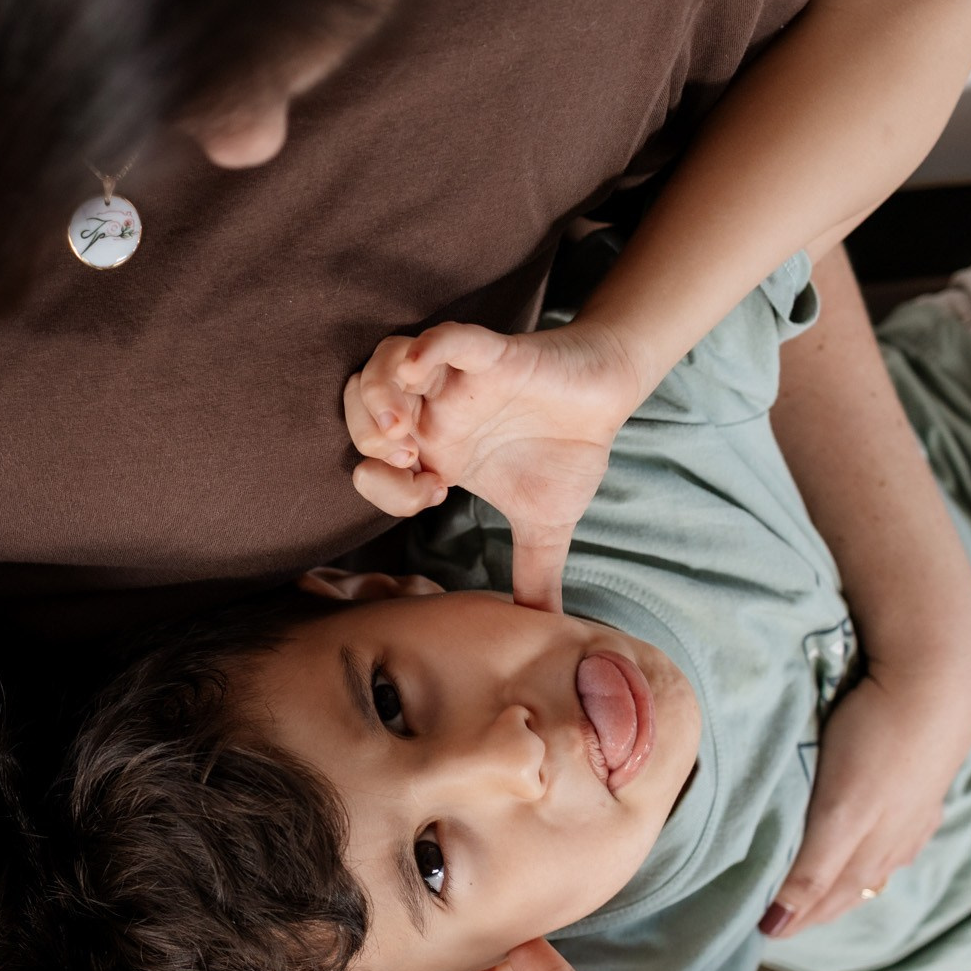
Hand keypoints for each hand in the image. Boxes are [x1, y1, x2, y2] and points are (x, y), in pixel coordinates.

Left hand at [343, 319, 652, 610]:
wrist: (610, 396)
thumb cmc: (568, 450)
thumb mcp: (548, 526)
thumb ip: (536, 576)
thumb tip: (546, 631)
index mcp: (436, 455)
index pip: (375, 467)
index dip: (381, 487)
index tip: (425, 496)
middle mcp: (435, 415)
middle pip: (360, 411)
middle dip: (365, 435)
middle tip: (401, 456)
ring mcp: (456, 382)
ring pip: (385, 366)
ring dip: (379, 394)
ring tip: (403, 426)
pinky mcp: (489, 354)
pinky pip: (445, 339)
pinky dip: (425, 348)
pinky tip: (414, 369)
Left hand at [761, 654, 970, 939]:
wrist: (938, 687)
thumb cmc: (876, 738)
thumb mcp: (837, 809)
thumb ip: (812, 866)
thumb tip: (782, 914)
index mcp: (863, 842)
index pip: (821, 892)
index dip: (793, 913)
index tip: (764, 930)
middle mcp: (892, 837)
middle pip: (848, 885)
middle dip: (815, 909)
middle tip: (784, 925)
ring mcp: (912, 814)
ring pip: (874, 865)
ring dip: (845, 888)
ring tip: (822, 903)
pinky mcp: (924, 790)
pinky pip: (898, 841)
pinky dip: (878, 861)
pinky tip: (877, 860)